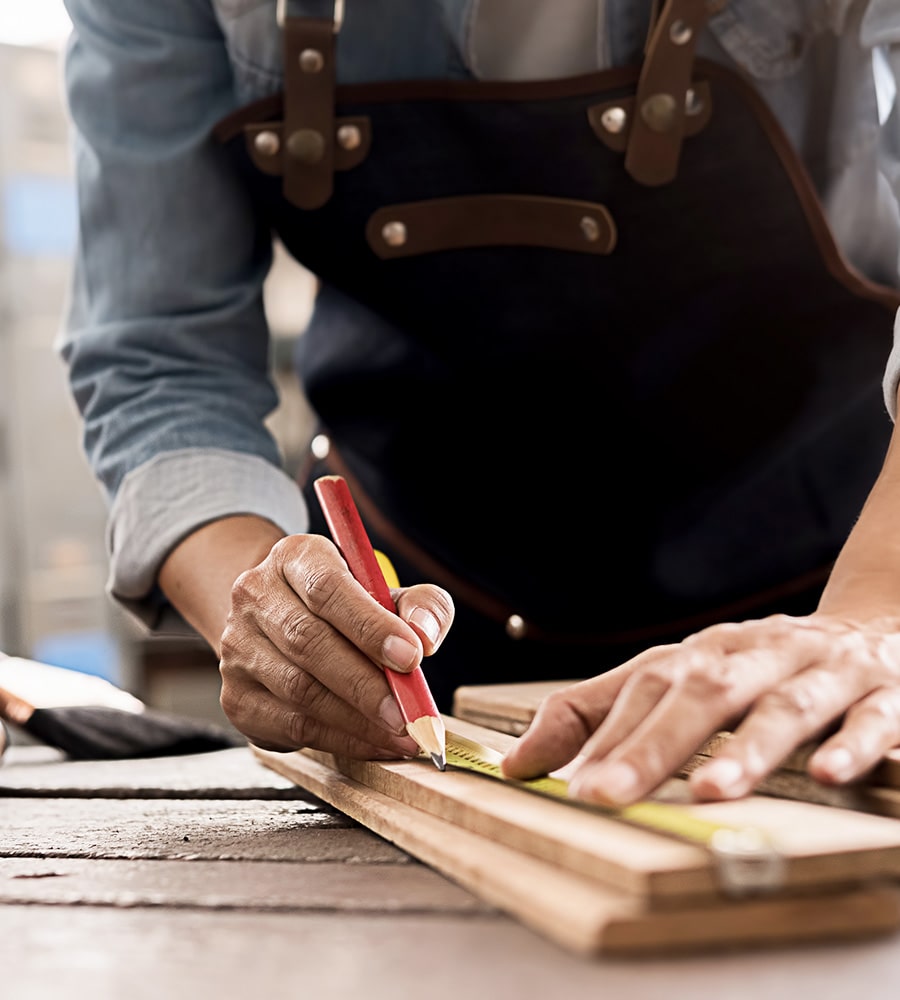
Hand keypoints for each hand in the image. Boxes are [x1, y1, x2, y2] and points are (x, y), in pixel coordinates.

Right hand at [218, 533, 453, 756]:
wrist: (281, 622)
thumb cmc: (346, 607)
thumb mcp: (387, 591)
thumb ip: (420, 605)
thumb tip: (424, 636)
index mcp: (294, 557)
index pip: (327, 588)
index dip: (370, 625)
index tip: (412, 657)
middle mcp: (255, 596)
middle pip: (308, 642)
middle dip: (366, 684)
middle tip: (408, 713)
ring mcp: (238, 648)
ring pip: (299, 689)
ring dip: (357, 720)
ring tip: (401, 735)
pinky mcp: (237, 696)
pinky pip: (292, 725)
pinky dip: (341, 739)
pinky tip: (375, 743)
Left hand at [501, 613, 899, 804]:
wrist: (868, 631)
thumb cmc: (755, 667)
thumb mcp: (679, 679)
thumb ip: (601, 714)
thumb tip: (518, 761)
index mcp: (704, 654)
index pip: (646, 687)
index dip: (605, 734)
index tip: (566, 785)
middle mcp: (754, 655)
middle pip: (701, 693)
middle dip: (653, 745)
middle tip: (607, 795)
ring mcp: (820, 671)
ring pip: (783, 704)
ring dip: (748, 748)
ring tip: (711, 791)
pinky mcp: (881, 693)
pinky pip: (872, 718)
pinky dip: (852, 744)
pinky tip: (831, 774)